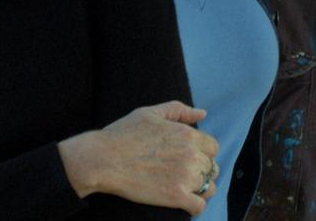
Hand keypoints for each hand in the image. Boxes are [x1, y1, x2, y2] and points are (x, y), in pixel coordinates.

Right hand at [60, 101, 220, 214]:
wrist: (102, 160)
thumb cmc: (123, 135)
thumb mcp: (151, 113)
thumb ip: (179, 110)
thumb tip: (202, 114)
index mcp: (188, 134)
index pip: (213, 147)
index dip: (202, 153)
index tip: (189, 158)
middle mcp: (191, 154)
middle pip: (212, 168)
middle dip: (201, 171)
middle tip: (183, 174)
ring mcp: (185, 176)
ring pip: (209, 187)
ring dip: (200, 190)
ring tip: (184, 189)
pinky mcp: (176, 196)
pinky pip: (199, 206)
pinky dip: (194, 206)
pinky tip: (183, 202)